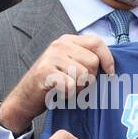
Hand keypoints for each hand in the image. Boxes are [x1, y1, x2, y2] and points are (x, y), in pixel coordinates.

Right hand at [0, 34, 115, 134]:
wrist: (25, 98)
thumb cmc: (53, 84)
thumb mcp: (70, 65)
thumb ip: (86, 60)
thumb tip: (112, 67)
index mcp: (68, 40)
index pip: (97, 42)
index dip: (108, 59)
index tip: (110, 74)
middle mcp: (60, 44)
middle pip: (93, 62)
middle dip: (89, 79)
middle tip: (76, 85)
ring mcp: (51, 56)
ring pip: (84, 75)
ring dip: (79, 88)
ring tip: (67, 89)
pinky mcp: (45, 71)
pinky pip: (71, 84)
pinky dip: (68, 94)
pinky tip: (60, 94)